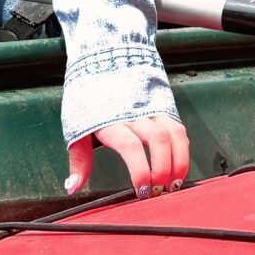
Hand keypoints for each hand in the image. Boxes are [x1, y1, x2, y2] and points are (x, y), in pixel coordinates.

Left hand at [68, 111, 191, 197]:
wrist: (100, 64)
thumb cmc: (87, 100)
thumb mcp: (76, 129)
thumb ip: (79, 160)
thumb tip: (73, 187)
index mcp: (112, 121)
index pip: (131, 147)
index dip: (140, 170)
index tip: (142, 191)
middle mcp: (135, 113)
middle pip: (158, 140)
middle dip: (163, 169)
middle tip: (158, 191)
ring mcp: (151, 108)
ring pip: (174, 132)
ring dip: (180, 161)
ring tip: (175, 184)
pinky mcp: (162, 106)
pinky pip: (178, 127)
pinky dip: (182, 149)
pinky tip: (177, 166)